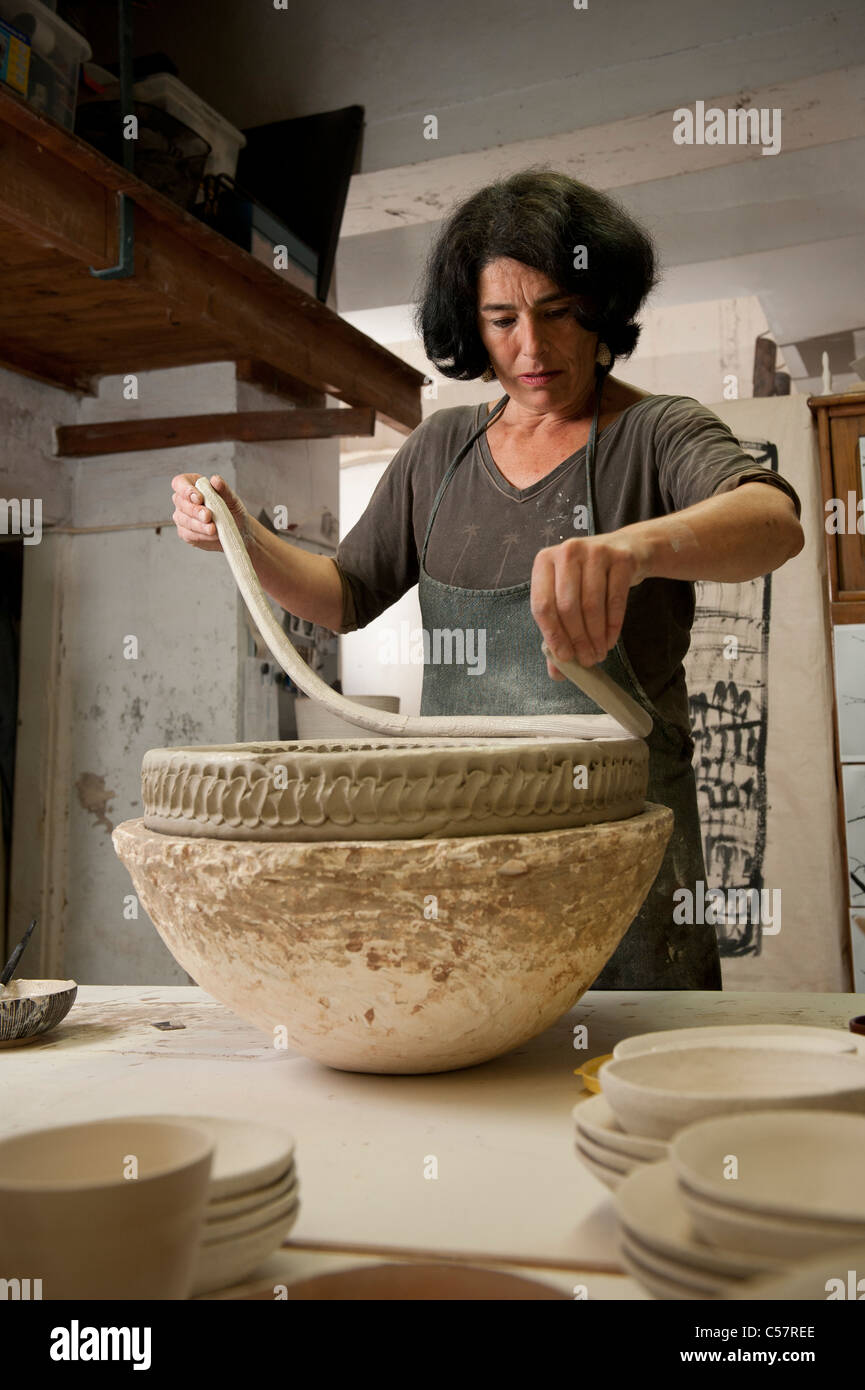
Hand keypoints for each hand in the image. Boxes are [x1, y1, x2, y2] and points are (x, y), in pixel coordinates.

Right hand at [171, 473, 249, 552]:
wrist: (239, 530)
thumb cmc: (233, 510)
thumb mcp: (232, 498)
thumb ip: (223, 489)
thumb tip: (215, 480)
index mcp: (192, 485)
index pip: (180, 483)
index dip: (186, 490)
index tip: (199, 498)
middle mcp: (183, 500)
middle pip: (180, 502)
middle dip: (195, 510)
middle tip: (208, 516)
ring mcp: (182, 517)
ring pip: (183, 520)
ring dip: (198, 525)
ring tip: (213, 528)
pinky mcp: (185, 533)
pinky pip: (188, 534)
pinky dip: (200, 535)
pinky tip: (211, 535)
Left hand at [530, 532, 653, 677]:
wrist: (627, 549)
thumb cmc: (589, 578)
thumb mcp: (568, 597)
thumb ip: (558, 631)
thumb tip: (557, 673)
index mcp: (544, 562)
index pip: (542, 605)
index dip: (553, 636)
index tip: (564, 657)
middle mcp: (567, 552)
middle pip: (567, 607)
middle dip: (578, 640)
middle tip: (587, 660)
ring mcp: (595, 551)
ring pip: (592, 605)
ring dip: (596, 637)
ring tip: (599, 654)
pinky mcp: (621, 558)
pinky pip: (616, 599)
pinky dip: (613, 626)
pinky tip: (610, 640)